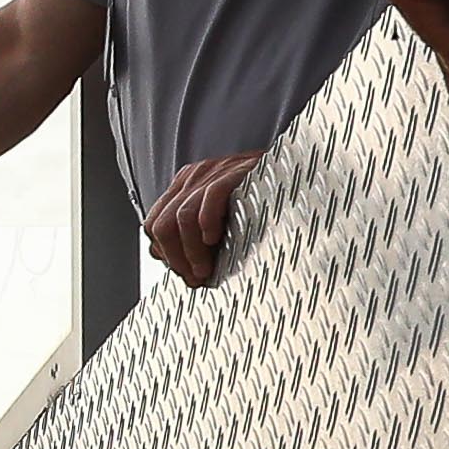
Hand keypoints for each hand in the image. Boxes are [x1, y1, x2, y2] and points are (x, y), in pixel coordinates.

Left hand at [142, 150, 264, 287]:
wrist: (295, 174)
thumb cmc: (260, 202)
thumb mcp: (221, 220)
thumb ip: (194, 237)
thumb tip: (178, 266)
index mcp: (184, 187)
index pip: (154, 224)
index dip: (165, 254)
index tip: (185, 274)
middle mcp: (193, 177)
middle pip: (162, 224)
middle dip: (176, 258)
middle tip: (196, 278)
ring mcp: (212, 172)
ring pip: (181, 218)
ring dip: (191, 252)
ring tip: (206, 270)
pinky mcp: (233, 170)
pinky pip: (210, 197)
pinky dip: (207, 223)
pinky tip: (215, 240)